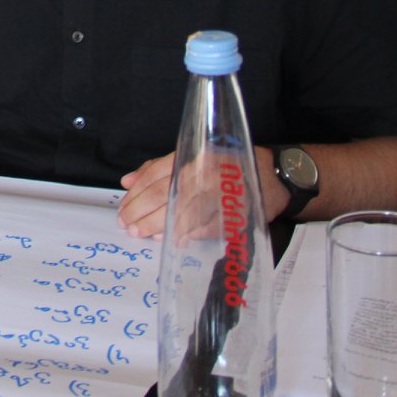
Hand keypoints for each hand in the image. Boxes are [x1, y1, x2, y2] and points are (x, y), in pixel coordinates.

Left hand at [118, 148, 291, 238]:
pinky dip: (187, 235)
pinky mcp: (237, 214)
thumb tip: (127, 182)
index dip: (136, 195)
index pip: (157, 175)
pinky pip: (207, 228)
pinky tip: (172, 240)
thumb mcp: (193, 158)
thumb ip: (158, 169)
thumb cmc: (227, 167)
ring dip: (159, 226)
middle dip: (142, 213)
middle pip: (166, 194)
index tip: (123, 210)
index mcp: (194, 156)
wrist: (273, 177)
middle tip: (128, 227)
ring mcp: (223, 193)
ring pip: (184, 212)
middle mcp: (207, 172)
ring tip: (143, 235)